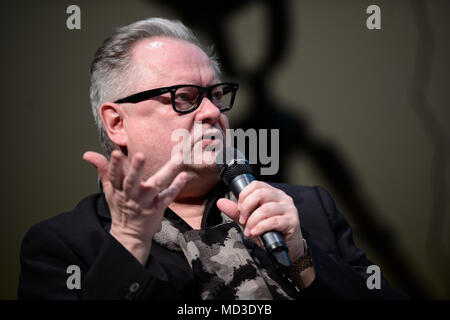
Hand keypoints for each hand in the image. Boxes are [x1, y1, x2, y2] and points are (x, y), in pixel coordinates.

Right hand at [83, 150, 187, 264]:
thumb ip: (102, 169)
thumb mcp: (108, 189)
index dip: (114, 165)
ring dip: (167, 172)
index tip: (115, 153)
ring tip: (177, 159)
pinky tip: (183, 176)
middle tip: (140, 155)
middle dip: (135, 168)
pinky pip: (168, 197)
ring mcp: (145, 202)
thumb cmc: (120, 207)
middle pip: (132, 181)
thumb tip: (87, 154)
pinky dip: (177, 186)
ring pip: (156, 185)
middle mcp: (131, 195)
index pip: (114, 176)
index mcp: (118, 189)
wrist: (129, 234)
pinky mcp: (158, 208)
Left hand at [217, 181, 303, 261]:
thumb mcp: (250, 220)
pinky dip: (261, 227)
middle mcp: (282, 198)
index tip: (239, 209)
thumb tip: (221, 202)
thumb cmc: (270, 232)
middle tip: (242, 220)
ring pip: (266, 209)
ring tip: (248, 230)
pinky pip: (274, 221)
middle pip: (260, 193)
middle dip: (246, 208)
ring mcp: (288, 209)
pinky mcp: (292, 222)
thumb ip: (237, 211)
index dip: (244, 196)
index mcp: (272, 193)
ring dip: (252, 221)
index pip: (256, 185)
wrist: (287, 248)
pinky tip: (255, 232)